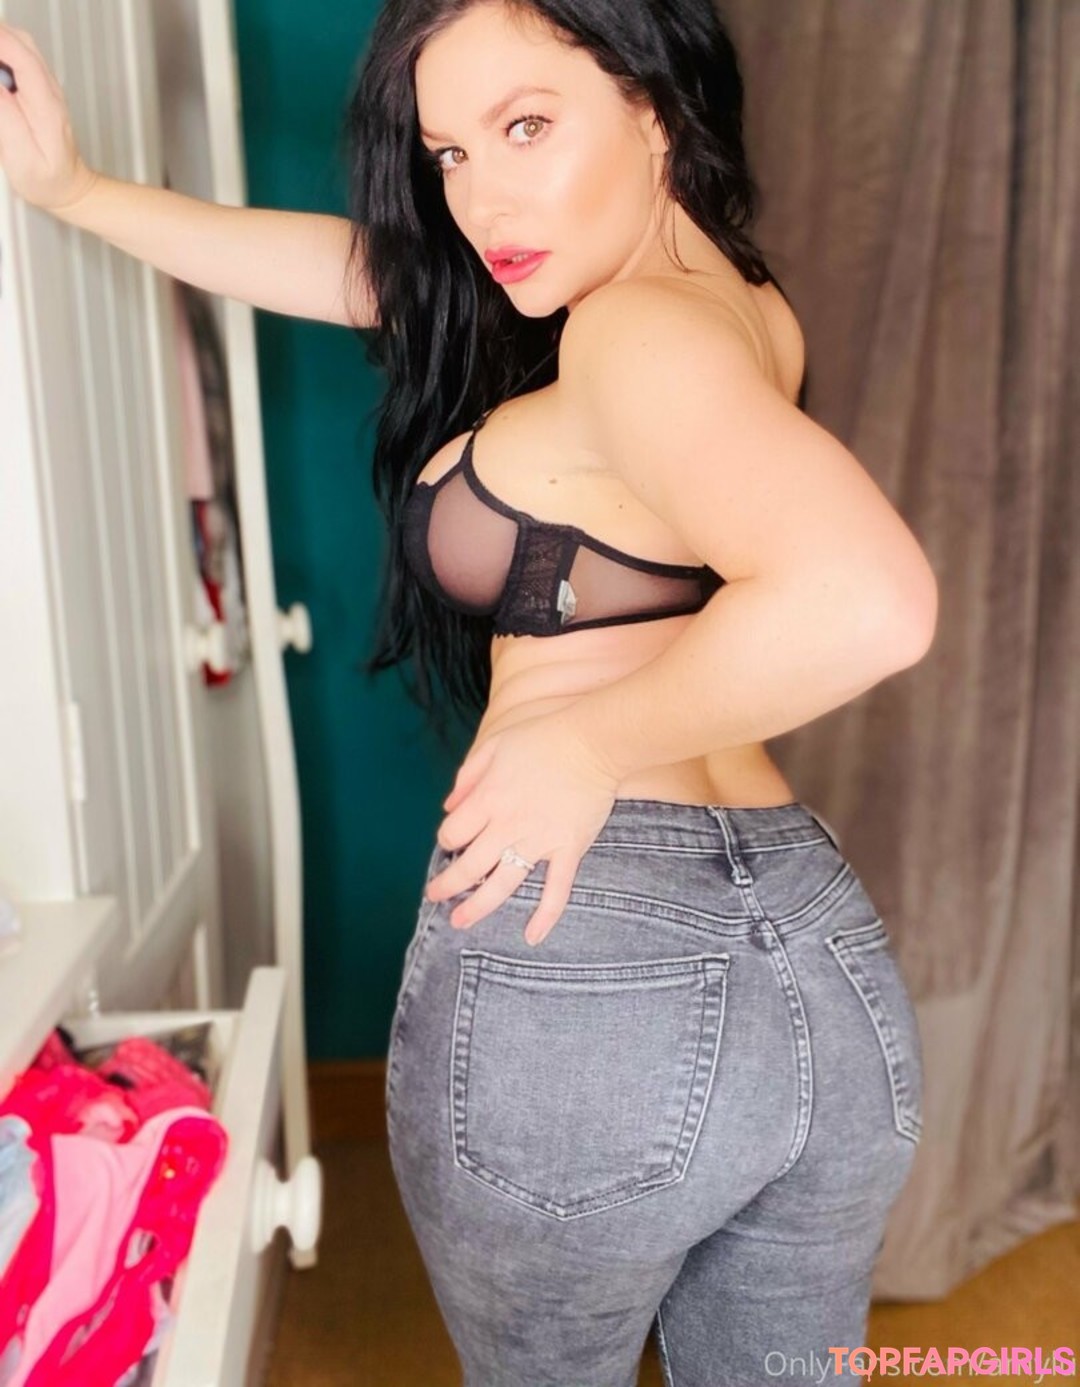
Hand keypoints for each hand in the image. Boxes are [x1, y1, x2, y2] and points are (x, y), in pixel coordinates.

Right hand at [0, 23, 97, 212]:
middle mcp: (49, 90)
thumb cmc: (48, 180)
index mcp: (46, 105)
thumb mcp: (22, 155)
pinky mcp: (38, 89)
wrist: (69, 188)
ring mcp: (46, 87)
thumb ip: (5, 115)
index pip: (21, 56)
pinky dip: (2, 54)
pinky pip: (18, 59)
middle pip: (20, 42)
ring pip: (19, 46)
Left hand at [425, 710, 621, 945]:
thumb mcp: (496, 745)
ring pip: (502, 884)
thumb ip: (468, 775)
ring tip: (460, 922)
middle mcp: (508, 825)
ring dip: (478, 906)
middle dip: (448, 885)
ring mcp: (539, 841)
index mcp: (488, 798)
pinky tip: (532, 937)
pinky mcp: (568, 849)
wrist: (594, 741)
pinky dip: (545, 916)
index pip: (454, 833)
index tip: (451, 844)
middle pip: (470, 866)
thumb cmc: (544, 737)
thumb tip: (448, 806)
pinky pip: (556, 889)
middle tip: (436, 896)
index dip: (447, 841)